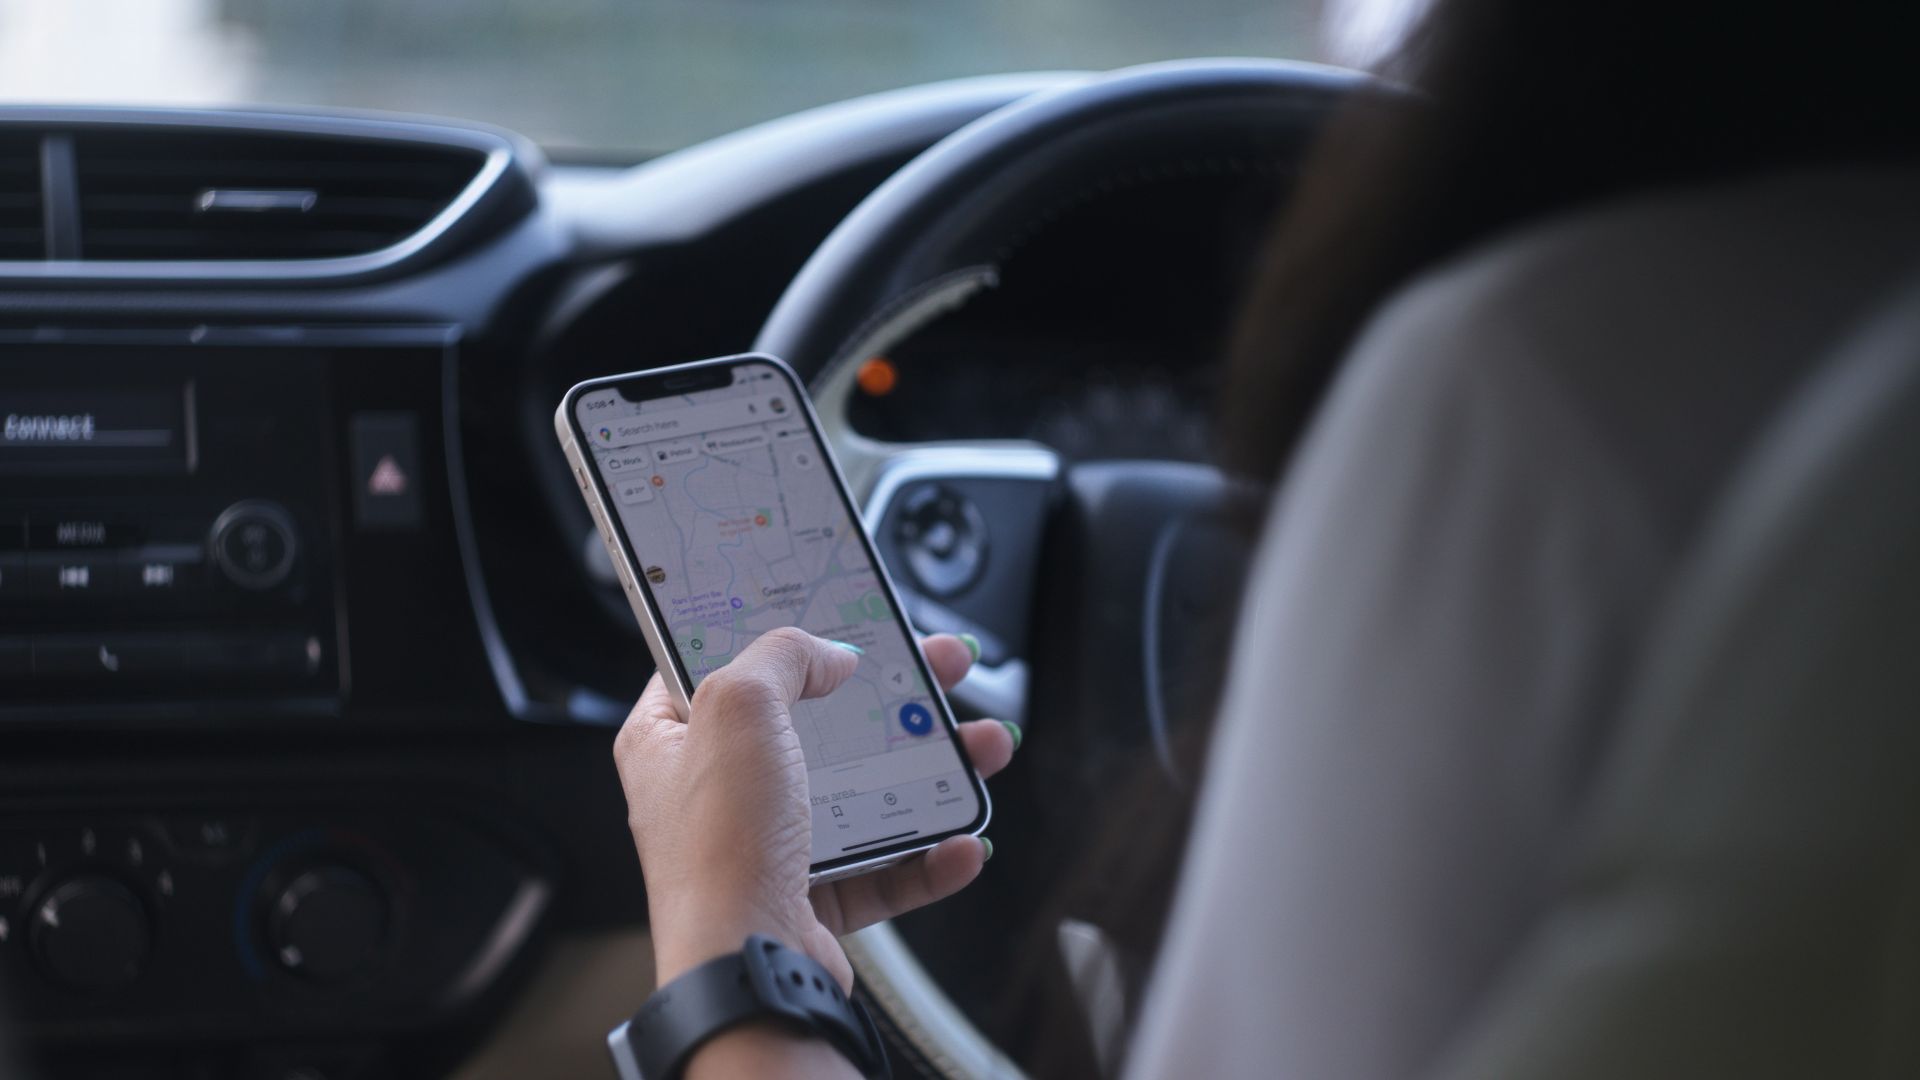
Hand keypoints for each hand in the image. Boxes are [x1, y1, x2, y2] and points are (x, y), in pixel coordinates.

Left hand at [613, 627, 1017, 992]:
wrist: (747, 964)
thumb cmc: (720, 845)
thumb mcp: (737, 706)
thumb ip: (781, 656)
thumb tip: (826, 653)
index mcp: (670, 741)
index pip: (717, 665)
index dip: (776, 636)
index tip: (832, 616)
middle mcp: (714, 793)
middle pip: (815, 722)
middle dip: (889, 696)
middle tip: (940, 668)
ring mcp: (765, 846)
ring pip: (861, 791)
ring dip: (930, 769)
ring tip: (984, 747)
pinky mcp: (811, 898)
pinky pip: (881, 869)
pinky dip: (928, 856)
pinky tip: (963, 839)